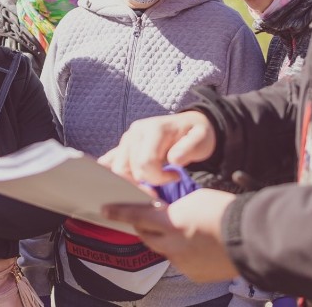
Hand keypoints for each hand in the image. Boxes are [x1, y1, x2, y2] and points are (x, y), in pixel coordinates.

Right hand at [98, 111, 215, 184]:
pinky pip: (110, 162)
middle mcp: (135, 132)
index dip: (158, 178)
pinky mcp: (123, 146)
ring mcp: (127, 139)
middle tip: (162, 185)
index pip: (144, 162)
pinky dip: (116, 175)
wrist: (189, 125)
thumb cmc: (196, 134)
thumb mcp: (201, 139)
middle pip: (126, 168)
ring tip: (152, 183)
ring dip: (132, 182)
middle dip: (143, 184)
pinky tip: (131, 182)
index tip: (175, 177)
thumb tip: (174, 159)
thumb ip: (189, 148)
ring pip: (117, 169)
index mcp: (153, 129)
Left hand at [103, 189, 238, 281]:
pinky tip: (196, 246)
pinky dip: (182, 253)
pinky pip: (179, 262)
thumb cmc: (226, 212)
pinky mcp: (193, 274)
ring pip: (162, 249)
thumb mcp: (194, 200)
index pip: (136, 215)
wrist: (251, 238)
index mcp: (170, 222)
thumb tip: (163, 211)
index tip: (105, 209)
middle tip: (146, 217)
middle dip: (143, 225)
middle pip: (146, 235)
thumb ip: (173, 207)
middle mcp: (171, 245)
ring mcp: (182, 262)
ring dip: (164, 239)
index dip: (119, 212)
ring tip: (178, 230)